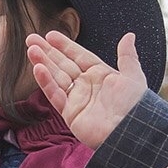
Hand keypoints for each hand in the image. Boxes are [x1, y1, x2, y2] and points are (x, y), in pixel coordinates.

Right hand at [26, 30, 146, 150]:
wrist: (132, 132)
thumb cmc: (136, 106)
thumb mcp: (133, 76)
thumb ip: (127, 56)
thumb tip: (129, 36)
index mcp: (101, 75)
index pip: (79, 55)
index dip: (65, 45)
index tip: (50, 35)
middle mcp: (87, 86)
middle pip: (63, 64)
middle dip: (47, 52)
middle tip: (31, 39)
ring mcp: (77, 100)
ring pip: (56, 77)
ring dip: (43, 63)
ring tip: (31, 49)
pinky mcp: (70, 114)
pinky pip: (56, 95)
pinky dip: (46, 82)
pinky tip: (38, 68)